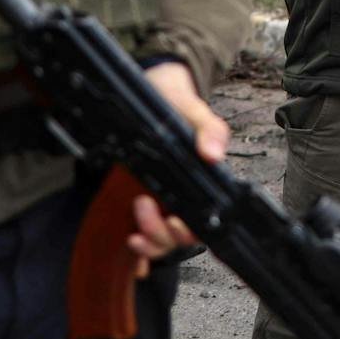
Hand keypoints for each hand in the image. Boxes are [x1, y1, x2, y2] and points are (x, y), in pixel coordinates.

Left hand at [127, 61, 229, 274]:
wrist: (152, 90)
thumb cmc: (177, 103)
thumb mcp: (194, 111)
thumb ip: (208, 129)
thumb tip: (213, 153)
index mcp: (200, 184)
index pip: (202, 224)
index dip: (189, 231)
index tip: (175, 221)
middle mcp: (181, 200)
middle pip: (177, 239)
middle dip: (161, 235)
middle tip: (144, 205)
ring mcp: (159, 203)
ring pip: (159, 242)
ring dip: (148, 242)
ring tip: (135, 218)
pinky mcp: (136, 201)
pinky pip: (139, 234)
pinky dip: (135, 248)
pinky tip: (127, 238)